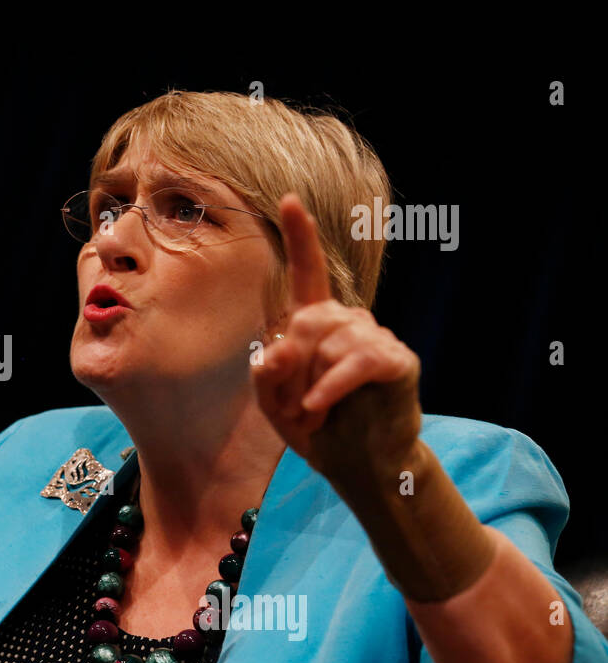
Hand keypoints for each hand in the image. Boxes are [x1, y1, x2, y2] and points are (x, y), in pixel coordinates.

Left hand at [251, 195, 422, 484]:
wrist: (356, 464)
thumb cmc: (316, 426)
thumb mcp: (273, 402)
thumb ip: (265, 373)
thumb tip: (280, 350)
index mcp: (315, 322)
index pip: (307, 272)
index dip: (299, 237)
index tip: (288, 199)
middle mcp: (347, 320)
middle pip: (304, 323)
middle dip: (288, 372)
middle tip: (292, 409)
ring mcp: (375, 337)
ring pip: (327, 345)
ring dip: (308, 387)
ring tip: (313, 415)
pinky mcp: (396, 361)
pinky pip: (355, 362)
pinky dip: (330, 387)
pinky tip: (319, 408)